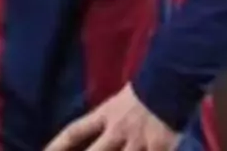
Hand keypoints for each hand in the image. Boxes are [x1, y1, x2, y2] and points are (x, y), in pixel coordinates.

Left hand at [44, 83, 180, 150]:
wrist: (169, 82)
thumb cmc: (143, 93)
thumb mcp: (117, 103)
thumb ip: (105, 121)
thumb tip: (89, 135)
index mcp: (106, 114)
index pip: (75, 130)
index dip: (58, 145)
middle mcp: (117, 130)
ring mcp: (137, 142)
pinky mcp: (157, 149)